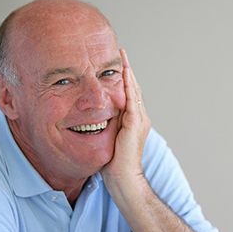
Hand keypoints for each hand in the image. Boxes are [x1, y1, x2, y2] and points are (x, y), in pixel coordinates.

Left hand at [101, 49, 150, 183]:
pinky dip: (128, 84)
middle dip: (126, 70)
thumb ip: (107, 126)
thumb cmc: (114, 164)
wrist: (123, 178)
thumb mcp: (109, 139)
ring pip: (133, 89)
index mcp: (133, 120)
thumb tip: (93, 118)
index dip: (123, 79)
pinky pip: (131, 99)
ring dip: (127, 71)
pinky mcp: (135, 123)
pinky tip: (123, 72)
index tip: (116, 65)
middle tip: (120, 52)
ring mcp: (139, 120)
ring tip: (122, 55)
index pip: (128, 94)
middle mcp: (139, 117)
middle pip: (133, 88)